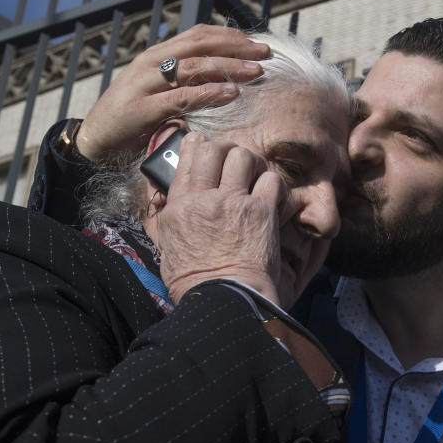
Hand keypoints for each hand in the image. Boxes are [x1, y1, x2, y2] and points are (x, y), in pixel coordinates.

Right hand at [76, 24, 269, 161]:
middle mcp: (151, 63)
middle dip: (236, 46)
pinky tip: (231, 92)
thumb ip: (182, 82)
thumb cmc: (131, 117)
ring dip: (229, 67)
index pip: (198, 35)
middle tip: (265, 53)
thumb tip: (221, 77)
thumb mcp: (158, 91)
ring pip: (193, 67)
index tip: (256, 42)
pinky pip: (182, 97)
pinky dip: (209, 93)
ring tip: (256, 71)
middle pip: (200, 45)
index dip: (229, 35)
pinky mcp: (143, 109)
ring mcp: (145, 84)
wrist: (94, 139)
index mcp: (157, 56)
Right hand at [155, 133, 286, 305]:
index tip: (202, 142)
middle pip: (214, 149)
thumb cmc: (195, 284)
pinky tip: (273, 198)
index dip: (196, 145)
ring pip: (243, 156)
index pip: (185, 160)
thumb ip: (173, 219)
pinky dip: (274, 186)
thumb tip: (176, 204)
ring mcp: (233, 203)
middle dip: (226, 150)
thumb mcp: (169, 248)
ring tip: (254, 177)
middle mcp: (203, 199)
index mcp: (178, 208)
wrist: (222, 300)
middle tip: (234, 163)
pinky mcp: (260, 212)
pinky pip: (271, 180)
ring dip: (251, 163)